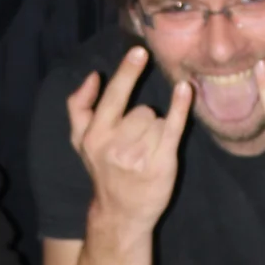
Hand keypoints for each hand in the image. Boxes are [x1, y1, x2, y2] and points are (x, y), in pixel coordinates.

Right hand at [68, 44, 190, 234]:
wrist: (120, 213)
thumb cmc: (103, 171)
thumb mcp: (80, 142)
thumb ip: (79, 107)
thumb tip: (93, 77)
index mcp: (95, 136)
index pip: (113, 97)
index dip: (127, 72)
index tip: (139, 50)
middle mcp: (115, 145)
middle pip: (141, 110)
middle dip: (143, 121)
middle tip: (136, 145)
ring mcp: (139, 156)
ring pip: (157, 120)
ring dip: (156, 131)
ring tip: (147, 153)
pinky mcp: (162, 164)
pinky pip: (173, 127)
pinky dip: (180, 108)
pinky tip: (185, 91)